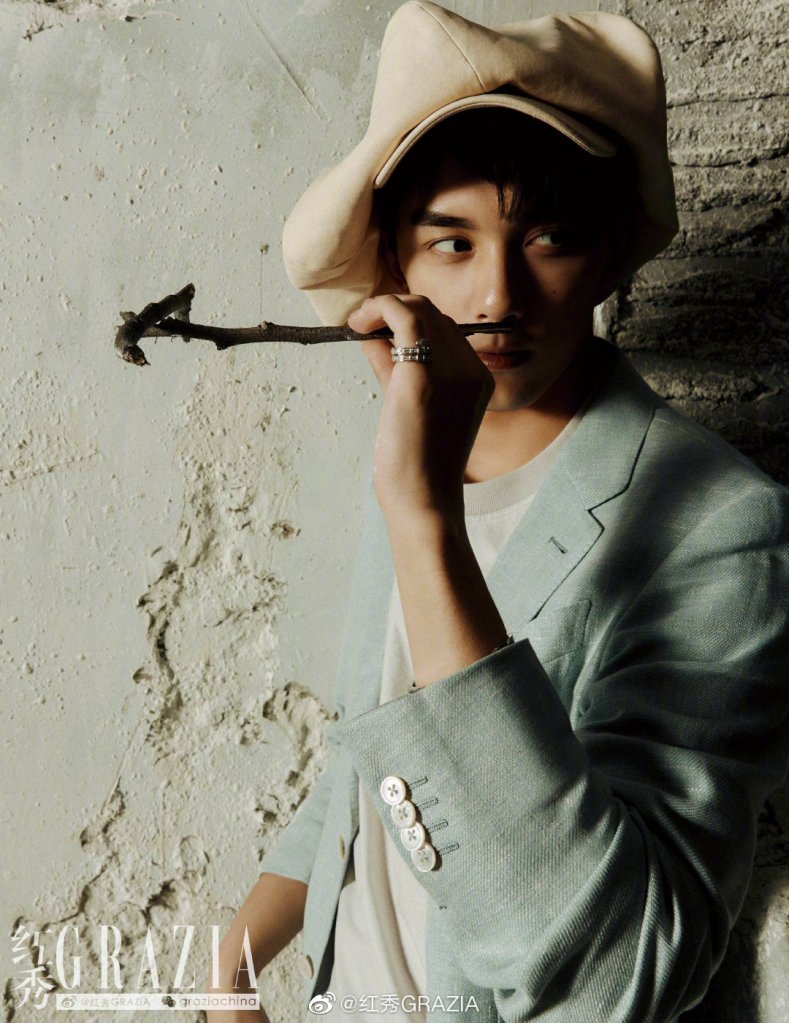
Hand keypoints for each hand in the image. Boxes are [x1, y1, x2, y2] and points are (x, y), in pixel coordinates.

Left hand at [348, 294, 494, 520]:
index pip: (446, 331)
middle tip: (365, 324)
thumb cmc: (417, 467)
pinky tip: (358, 323)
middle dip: (396, 311)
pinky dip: (377, 308)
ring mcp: (452, 368)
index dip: (409, 323)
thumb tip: (372, 336)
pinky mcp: (423, 372)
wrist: (424, 499)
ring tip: (360, 322)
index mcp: (479, 379)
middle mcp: (472, 368)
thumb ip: (394, 369)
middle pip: (434, 315)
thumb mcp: (409, 407)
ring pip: (419, 308)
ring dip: (383, 306)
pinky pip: (402, 315)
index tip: (380, 331)